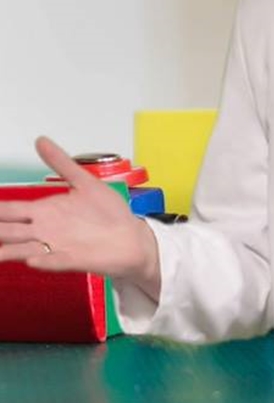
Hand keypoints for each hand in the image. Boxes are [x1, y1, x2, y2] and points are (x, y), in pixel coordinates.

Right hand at [0, 136, 160, 299]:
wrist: (132, 237)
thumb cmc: (109, 213)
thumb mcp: (84, 182)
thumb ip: (61, 163)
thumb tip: (41, 140)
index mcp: (45, 211)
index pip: (10, 210)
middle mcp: (45, 230)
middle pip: (9, 230)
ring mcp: (56, 247)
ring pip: (23, 250)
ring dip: (9, 250)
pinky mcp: (72, 260)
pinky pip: (54, 262)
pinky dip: (44, 261)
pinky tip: (33, 260)